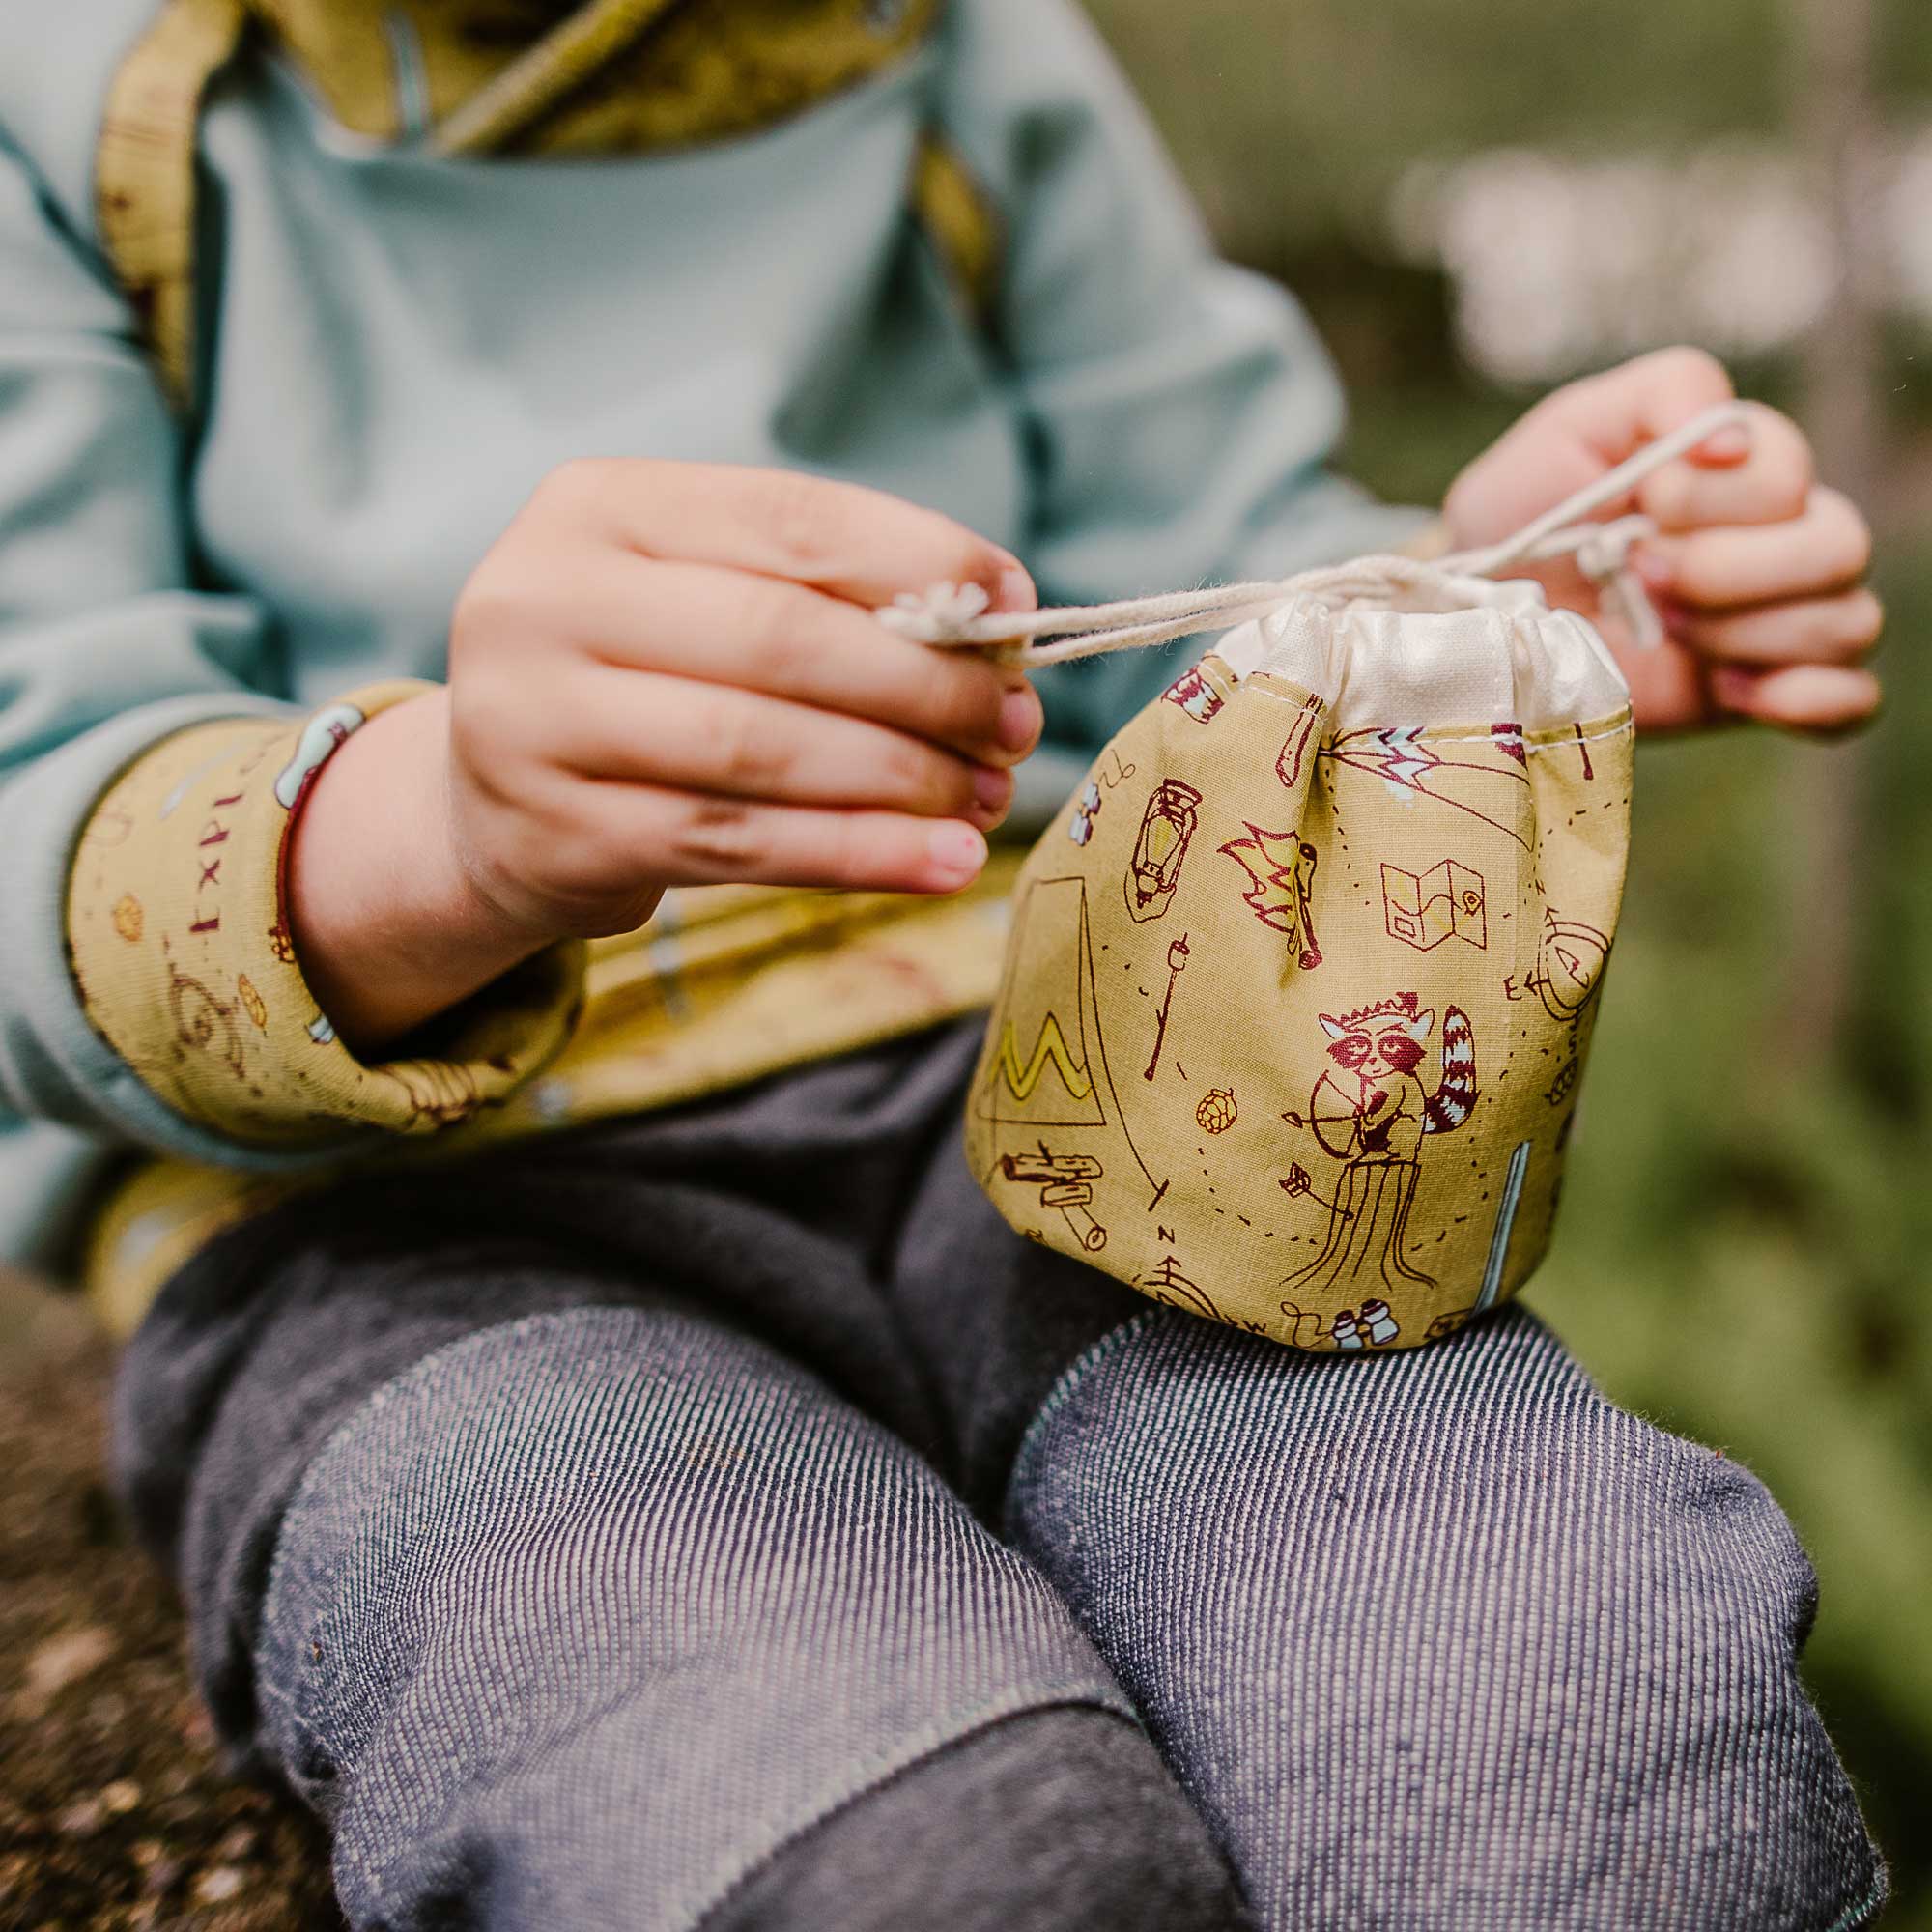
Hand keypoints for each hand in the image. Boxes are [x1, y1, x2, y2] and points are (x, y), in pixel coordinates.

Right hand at [289, 462, 1041, 1048]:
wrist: (489, 802)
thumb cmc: (639, 681)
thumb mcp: (700, 600)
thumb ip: (821, 597)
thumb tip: (998, 626)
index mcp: (598, 505)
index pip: (792, 521)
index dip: (922, 563)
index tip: (1018, 609)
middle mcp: (543, 598)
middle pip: (781, 639)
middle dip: (924, 685)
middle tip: (1013, 724)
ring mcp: (533, 721)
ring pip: (762, 750)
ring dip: (903, 779)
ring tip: (986, 795)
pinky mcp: (557, 835)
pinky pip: (740, 844)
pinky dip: (859, 855)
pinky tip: (942, 861)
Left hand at [1443, 347, 1881, 733]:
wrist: (1484, 609)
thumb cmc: (1528, 510)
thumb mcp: (1575, 427)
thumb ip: (1662, 394)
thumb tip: (1732, 442)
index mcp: (1746, 470)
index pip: (1786, 476)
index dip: (1710, 501)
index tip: (1638, 511)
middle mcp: (1781, 540)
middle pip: (1839, 548)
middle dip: (1729, 570)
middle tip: (1643, 580)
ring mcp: (1777, 621)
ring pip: (1847, 623)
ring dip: (1746, 633)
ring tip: (1666, 632)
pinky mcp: (1759, 692)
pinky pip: (1849, 699)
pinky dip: (1805, 699)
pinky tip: (1725, 688)